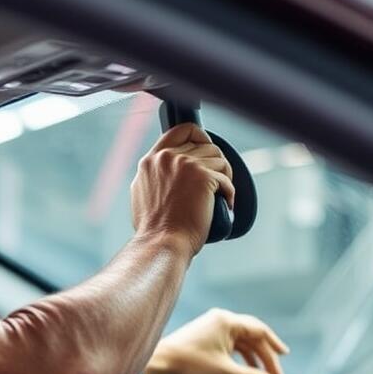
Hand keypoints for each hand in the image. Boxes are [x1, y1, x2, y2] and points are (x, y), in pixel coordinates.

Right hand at [130, 123, 234, 254]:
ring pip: (220, 160)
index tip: (207, 152)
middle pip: (207, 146)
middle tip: (217, 184)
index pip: (181, 130)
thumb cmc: (154, 229)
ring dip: (225, 178)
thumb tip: (166, 171)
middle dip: (216, 164)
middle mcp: (168, 157)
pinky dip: (230, 194)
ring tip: (221, 195)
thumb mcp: (142, 193)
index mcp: (152, 160)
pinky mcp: (204, 177)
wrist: (161, 243)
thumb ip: (154, 175)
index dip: (200, 137)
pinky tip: (226, 206)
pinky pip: (227, 180)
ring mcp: (186, 165)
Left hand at [144, 309, 289, 373]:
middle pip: (252, 337)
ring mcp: (213, 327)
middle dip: (265, 357)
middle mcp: (221, 320)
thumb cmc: (189, 363)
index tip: (284, 356)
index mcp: (227, 321)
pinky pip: (230, 345)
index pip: (259, 330)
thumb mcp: (224, 371)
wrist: (160, 363)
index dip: (274, 344)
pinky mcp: (207, 337)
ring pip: (242, 342)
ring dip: (254, 358)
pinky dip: (240, 357)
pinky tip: (247, 370)